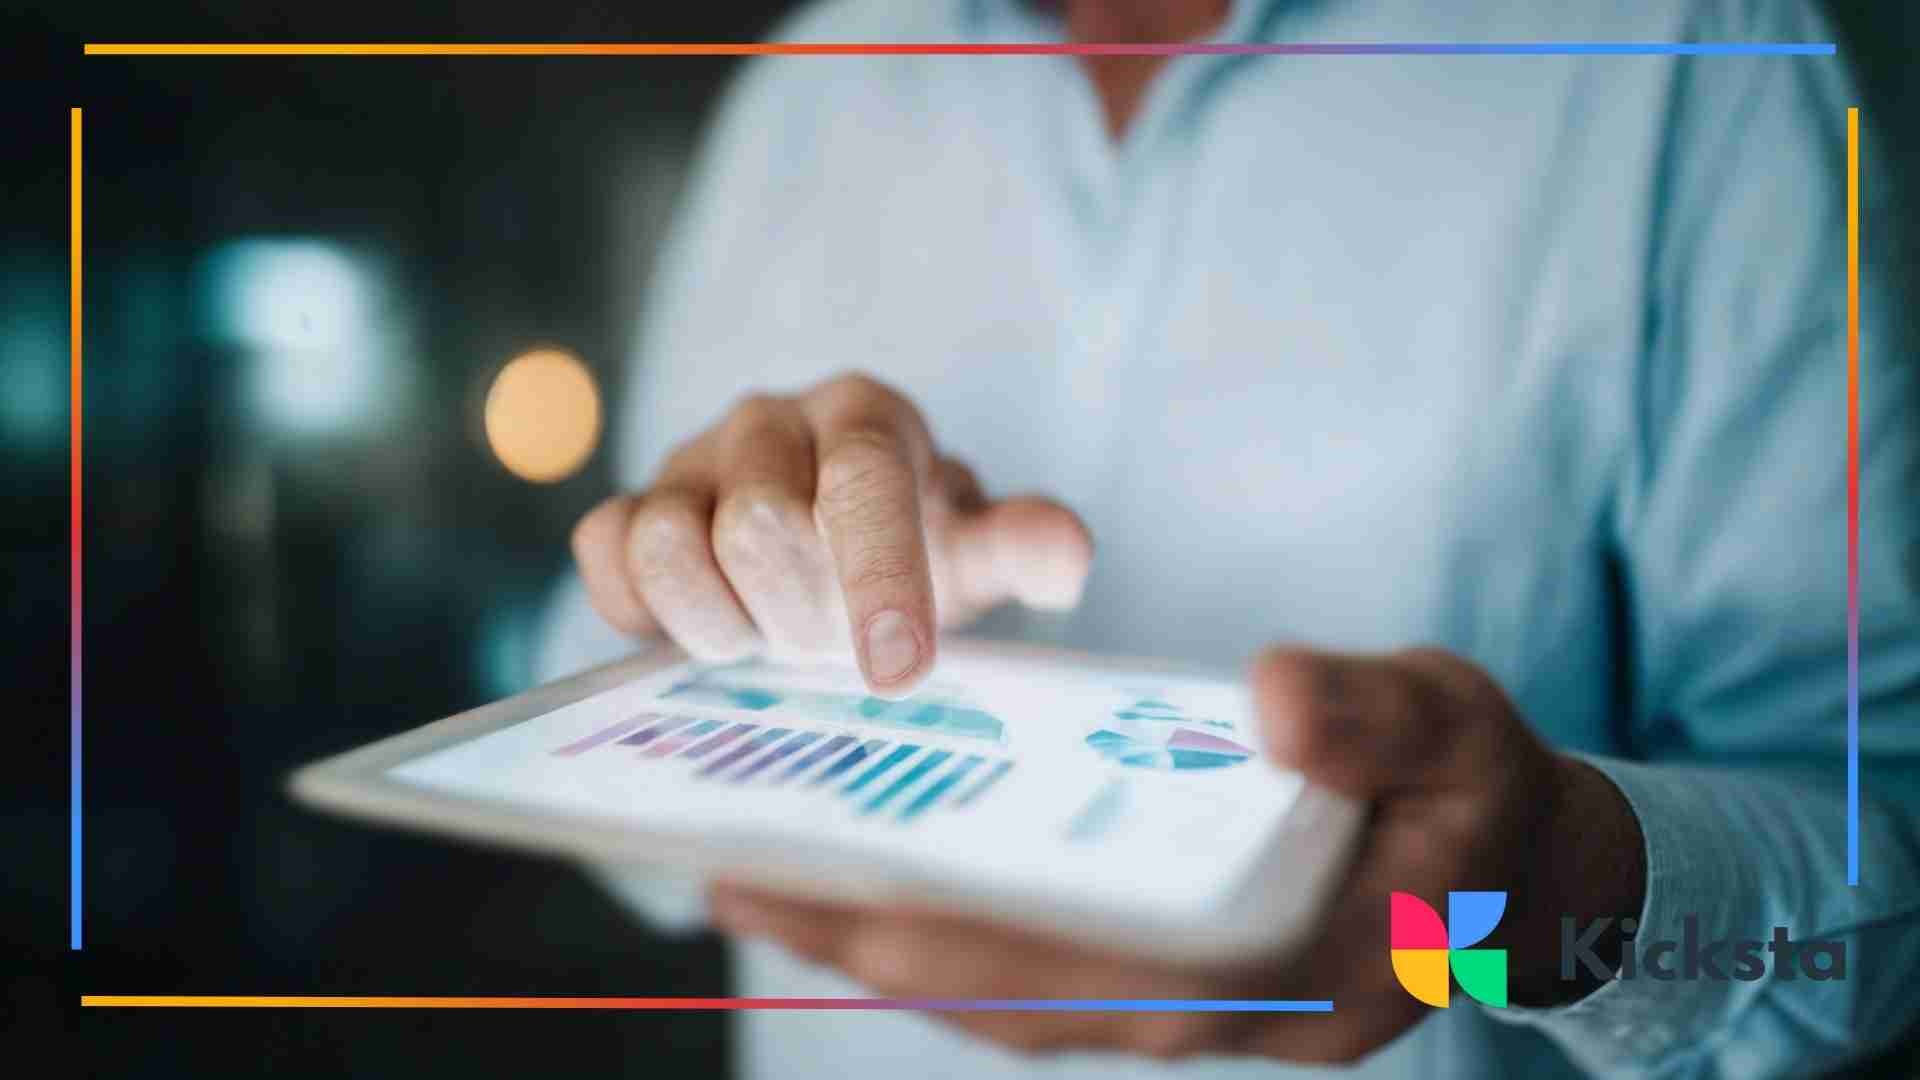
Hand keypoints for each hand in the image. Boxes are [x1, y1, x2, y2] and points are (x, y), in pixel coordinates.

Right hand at [571, 373, 1092, 694]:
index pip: (863, 480)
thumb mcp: (974, 553)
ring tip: (767, 647)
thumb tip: (1065, 555)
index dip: (878, 576)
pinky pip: (605, 554)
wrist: (833, 550)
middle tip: (830, 654)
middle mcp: (770, 424)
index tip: (898, 672)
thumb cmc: (910, 551)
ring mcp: (689, 464)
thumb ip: (1021, 548)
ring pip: (666, 544)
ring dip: (721, 627)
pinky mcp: (627, 508)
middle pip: (759, 523)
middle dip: (801, 619)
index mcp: (865, 418)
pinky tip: (700, 635)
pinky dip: (643, 613)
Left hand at [708, 647, 1645, 1062]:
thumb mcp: (1457, 732)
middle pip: (1001, 992)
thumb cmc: (1478, 796)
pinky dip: (940, 941)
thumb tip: (1277, 701)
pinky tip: (875, 890)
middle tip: (731, 869)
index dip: (932, 933)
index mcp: (1272, 971)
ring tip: (764, 877)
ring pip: (1000, 998)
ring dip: (882, 947)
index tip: (811, 879)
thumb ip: (1377, 722)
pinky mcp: (1165, 992)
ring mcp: (1182, 1018)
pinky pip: (1029, 980)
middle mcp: (1206, 1021)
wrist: (1519, 873)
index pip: (1070, 965)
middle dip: (863, 940)